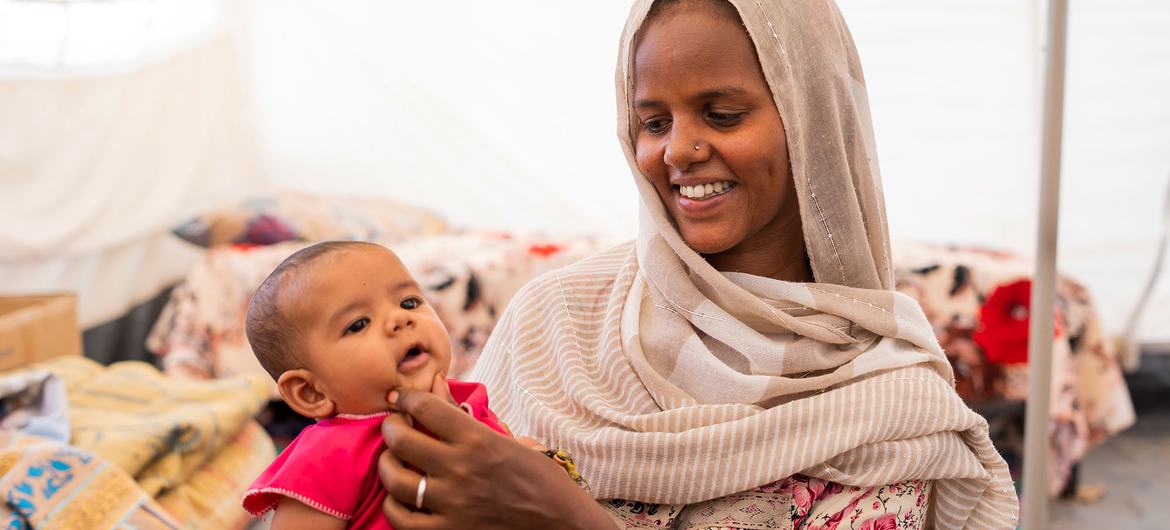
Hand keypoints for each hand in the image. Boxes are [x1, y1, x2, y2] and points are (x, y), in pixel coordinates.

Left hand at [379, 374, 614, 528]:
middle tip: (393, 427)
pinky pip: (402, 519)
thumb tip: (434, 381)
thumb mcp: (506, 441)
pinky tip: (400, 497)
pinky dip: (394, 505)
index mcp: (478, 440)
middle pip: (401, 440)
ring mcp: (453, 503)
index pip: (424, 407)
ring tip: (392, 461)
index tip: (398, 399)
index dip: (404, 398)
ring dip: (387, 465)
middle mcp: (461, 469)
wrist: (561, 523)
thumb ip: (463, 415)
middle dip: (391, 428)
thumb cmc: (538, 478)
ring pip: (395, 479)